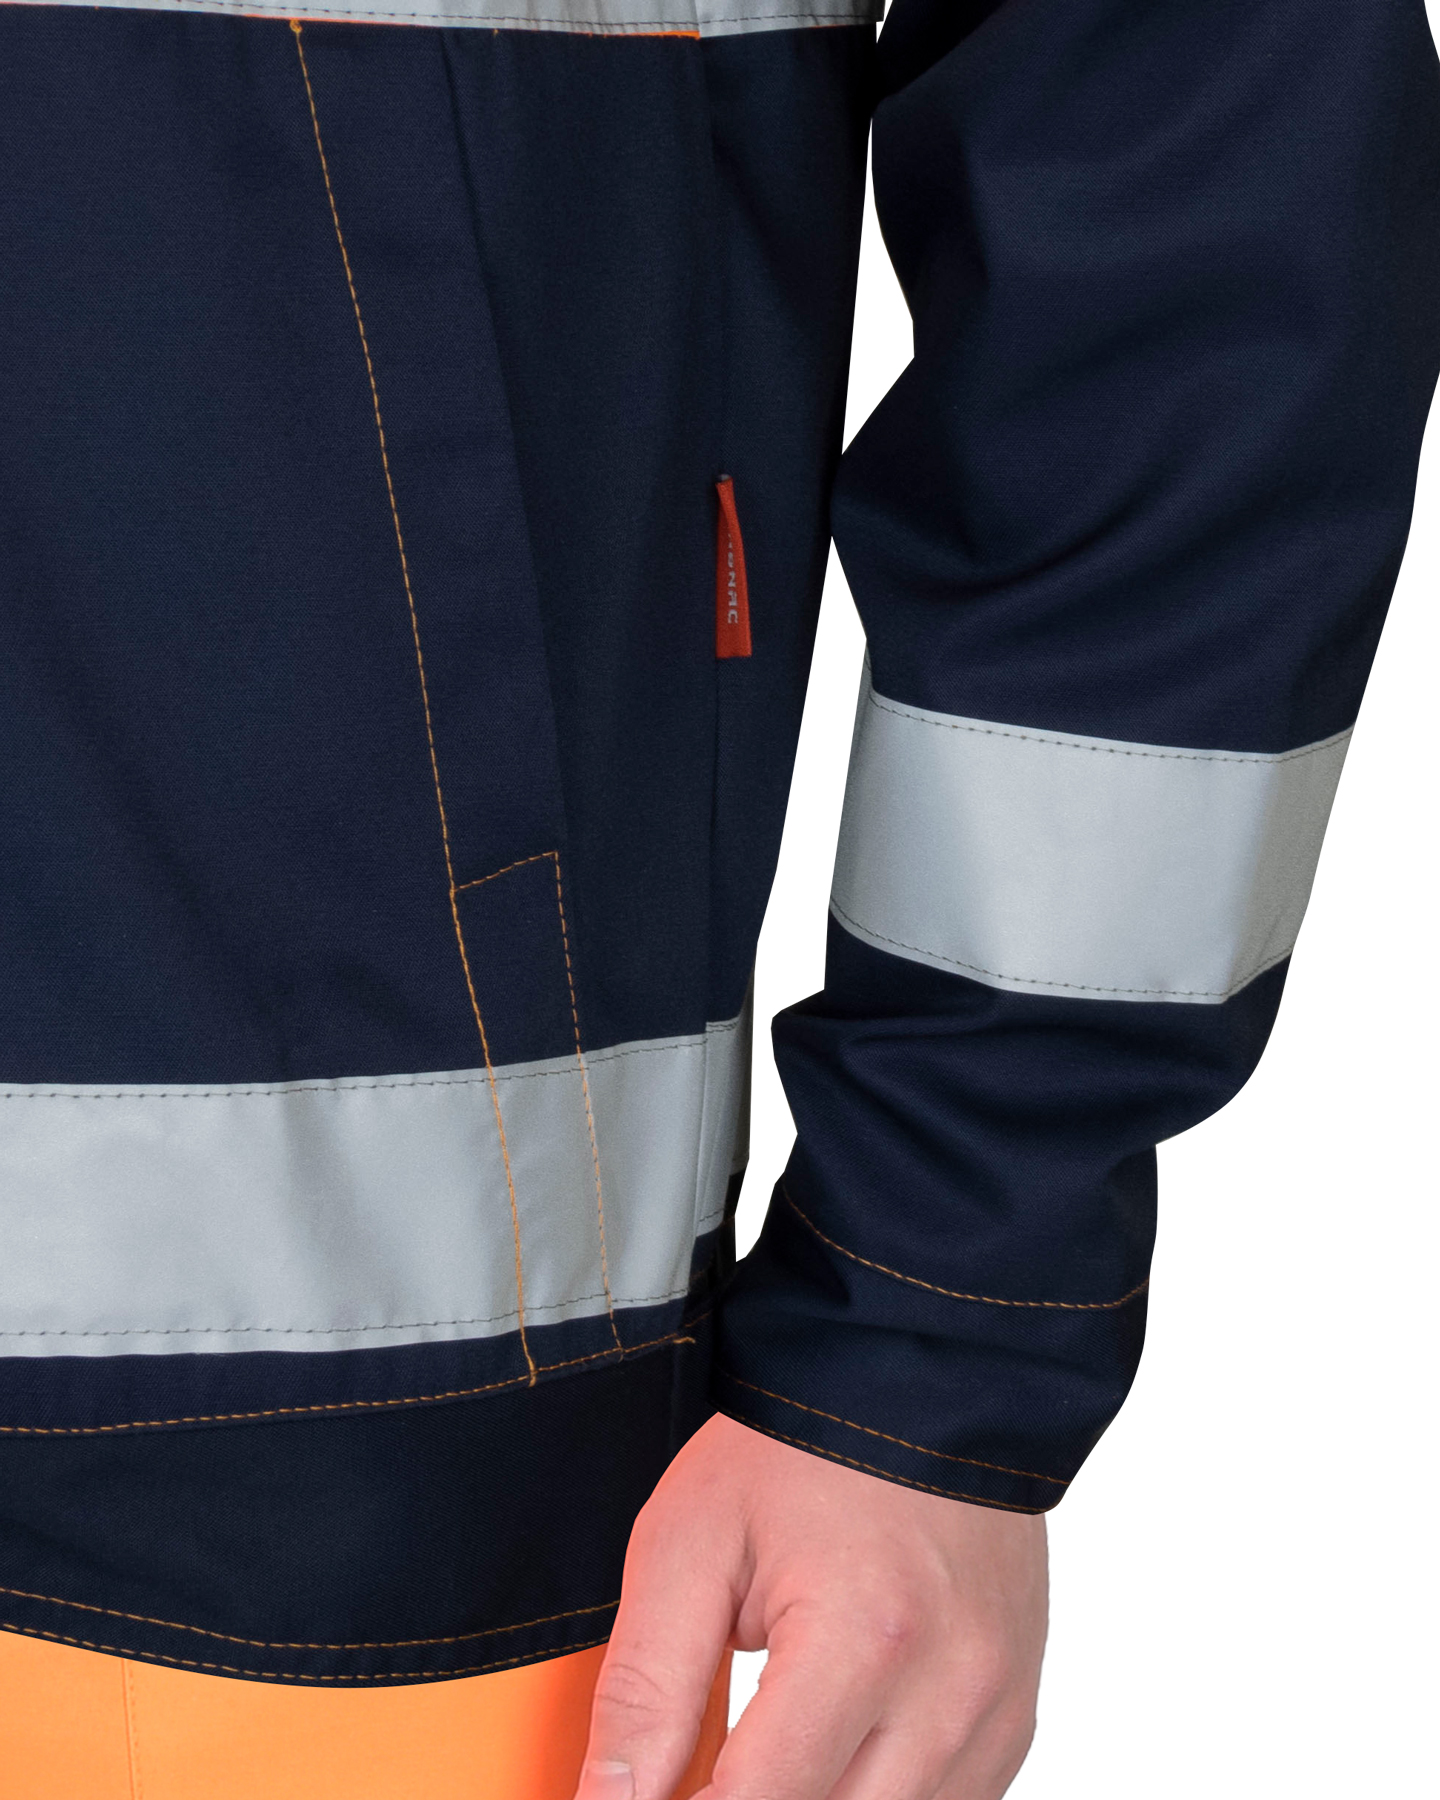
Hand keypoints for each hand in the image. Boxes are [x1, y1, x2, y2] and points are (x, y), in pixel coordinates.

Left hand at [573, 1411, 1047, 1799]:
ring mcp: (993, 1717)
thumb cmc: (803, 1448)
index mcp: (863, 1645)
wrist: (922, 1382)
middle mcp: (950, 1698)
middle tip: (698, 1761)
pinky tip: (826, 1746)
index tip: (647, 1797)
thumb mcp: (691, 1543)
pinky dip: (871, 1796)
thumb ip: (644, 1691)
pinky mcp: (1012, 1723)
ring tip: (764, 1741)